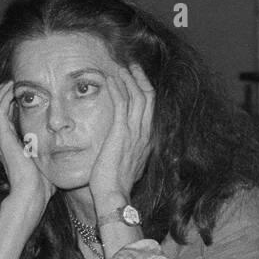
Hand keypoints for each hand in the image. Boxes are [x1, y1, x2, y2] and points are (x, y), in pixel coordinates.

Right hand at [0, 80, 53, 212]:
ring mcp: (1, 140)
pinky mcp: (3, 139)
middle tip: (16, 82)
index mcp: (14, 145)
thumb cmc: (44, 184)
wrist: (32, 195)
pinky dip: (1, 99)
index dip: (14, 104)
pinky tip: (12, 89)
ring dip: (1, 93)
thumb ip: (54, 152)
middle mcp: (5, 141)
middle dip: (5, 95)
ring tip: (12, 81)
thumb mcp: (50, 162)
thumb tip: (70, 146)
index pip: (8, 119)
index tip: (26, 92)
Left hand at [88, 62, 154, 209]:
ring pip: (137, 96)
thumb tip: (126, 149)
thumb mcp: (129, 165)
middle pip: (148, 96)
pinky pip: (121, 104)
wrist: (114, 195)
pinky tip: (109, 78)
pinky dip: (116, 88)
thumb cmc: (116, 184)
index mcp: (147, 139)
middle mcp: (144, 132)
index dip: (145, 89)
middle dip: (140, 78)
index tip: (137, 78)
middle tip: (131, 64)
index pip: (150, 107)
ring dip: (128, 78)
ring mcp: (134, 132)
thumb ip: (130, 151)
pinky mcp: (121, 132)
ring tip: (119, 65)